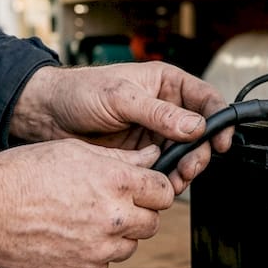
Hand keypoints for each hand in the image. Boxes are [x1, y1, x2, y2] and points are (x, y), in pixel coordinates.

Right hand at [0, 141, 173, 267]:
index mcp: (115, 183)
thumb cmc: (19, 177)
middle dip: (137, 214)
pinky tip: (70, 239)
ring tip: (84, 221)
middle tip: (112, 205)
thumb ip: (118, 158)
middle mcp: (112, 219)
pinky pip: (102, 267)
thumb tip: (147, 157)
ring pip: (128, 248)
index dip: (154, 189)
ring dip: (116, 236)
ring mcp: (98, 251)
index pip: (163, 191)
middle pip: (151, 223)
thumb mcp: (73, 151)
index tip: (145, 189)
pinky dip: (93, 256)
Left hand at [11, 62, 230, 192]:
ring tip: (176, 180)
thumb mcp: (121, 97)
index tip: (221, 139)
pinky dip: (167, 178)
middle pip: (200, 132)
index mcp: (165, 83)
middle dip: (200, 151)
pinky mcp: (141, 155)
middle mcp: (165, 108)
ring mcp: (154, 133)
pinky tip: (162, 184)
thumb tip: (195, 125)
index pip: (205, 99)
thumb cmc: (79, 92)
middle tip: (192, 166)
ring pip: (184, 154)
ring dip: (185, 168)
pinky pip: (164, 168)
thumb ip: (158, 113)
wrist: (46, 116)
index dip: (218, 118)